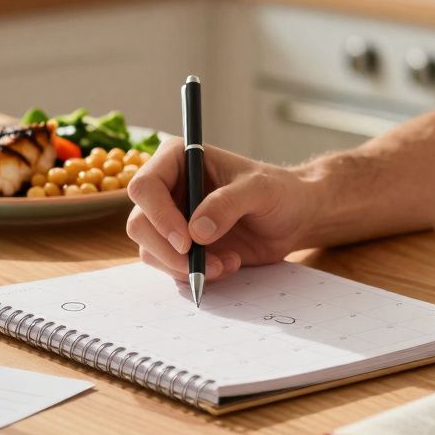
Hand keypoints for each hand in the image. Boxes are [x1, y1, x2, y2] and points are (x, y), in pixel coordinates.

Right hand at [126, 139, 314, 281]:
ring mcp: (172, 219)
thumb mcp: (260, 190)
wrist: (294, 218)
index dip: (159, 216)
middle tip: (201, 264)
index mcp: (178, 160)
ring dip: (183, 266)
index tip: (187, 240)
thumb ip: (228, 204)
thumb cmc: (279, 192)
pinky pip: (169, 266)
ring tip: (225, 264)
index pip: (145, 186)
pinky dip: (193, 274)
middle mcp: (168, 189)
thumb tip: (196, 231)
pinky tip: (227, 265)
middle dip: (168, 250)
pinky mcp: (181, 246)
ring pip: (150, 250)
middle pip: (139, 223)